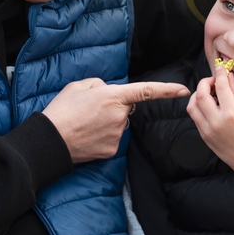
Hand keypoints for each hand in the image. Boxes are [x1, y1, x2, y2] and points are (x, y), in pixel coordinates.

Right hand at [44, 78, 189, 162]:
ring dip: (107, 122)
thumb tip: (108, 92)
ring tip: (85, 123)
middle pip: (126, 108)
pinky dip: (103, 136)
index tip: (183, 90)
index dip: (167, 90)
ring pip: (119, 124)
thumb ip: (99, 85)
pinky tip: (88, 136)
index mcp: (113, 96)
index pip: (147, 91)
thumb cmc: (61, 110)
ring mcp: (117, 134)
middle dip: (113, 107)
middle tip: (90, 110)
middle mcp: (120, 115)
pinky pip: (113, 138)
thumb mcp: (78, 86)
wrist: (50, 140)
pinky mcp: (113, 149)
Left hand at [186, 65, 233, 183]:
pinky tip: (209, 105)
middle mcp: (216, 122)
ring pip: (192, 106)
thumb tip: (228, 78)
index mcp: (231, 114)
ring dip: (197, 95)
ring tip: (208, 93)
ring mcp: (207, 130)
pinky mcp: (204, 136)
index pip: (220, 87)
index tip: (220, 69)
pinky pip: (195, 117)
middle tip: (212, 80)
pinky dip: (198, 107)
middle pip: (200, 94)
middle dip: (205, 82)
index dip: (219, 74)